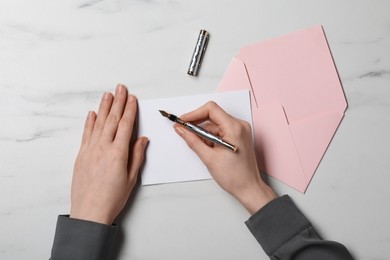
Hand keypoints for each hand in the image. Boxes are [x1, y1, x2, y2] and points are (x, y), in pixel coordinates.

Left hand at [70, 85, 147, 224]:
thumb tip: (142, 139)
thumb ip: (137, 156)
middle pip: (112, 119)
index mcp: (118, 152)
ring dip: (104, 107)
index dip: (130, 110)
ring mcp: (90, 150)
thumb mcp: (131, 178)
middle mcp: (103, 147)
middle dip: (118, 102)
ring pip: (98, 123)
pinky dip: (89, 122)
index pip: (125, 125)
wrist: (90, 211)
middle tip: (120, 88)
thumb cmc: (112, 198)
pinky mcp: (81, 155)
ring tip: (108, 94)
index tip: (132, 98)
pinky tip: (92, 113)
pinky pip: (86, 134)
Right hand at [174, 101, 275, 213]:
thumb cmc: (235, 177)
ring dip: (204, 133)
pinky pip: (220, 130)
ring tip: (202, 149)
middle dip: (197, 124)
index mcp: (234, 128)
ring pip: (215, 124)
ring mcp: (240, 131)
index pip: (211, 109)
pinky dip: (211, 137)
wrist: (249, 188)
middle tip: (184, 131)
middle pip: (212, 115)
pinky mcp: (238, 136)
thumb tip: (181, 129)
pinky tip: (209, 149)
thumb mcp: (209, 158)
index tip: (183, 121)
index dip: (194, 114)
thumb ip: (193, 141)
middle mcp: (239, 126)